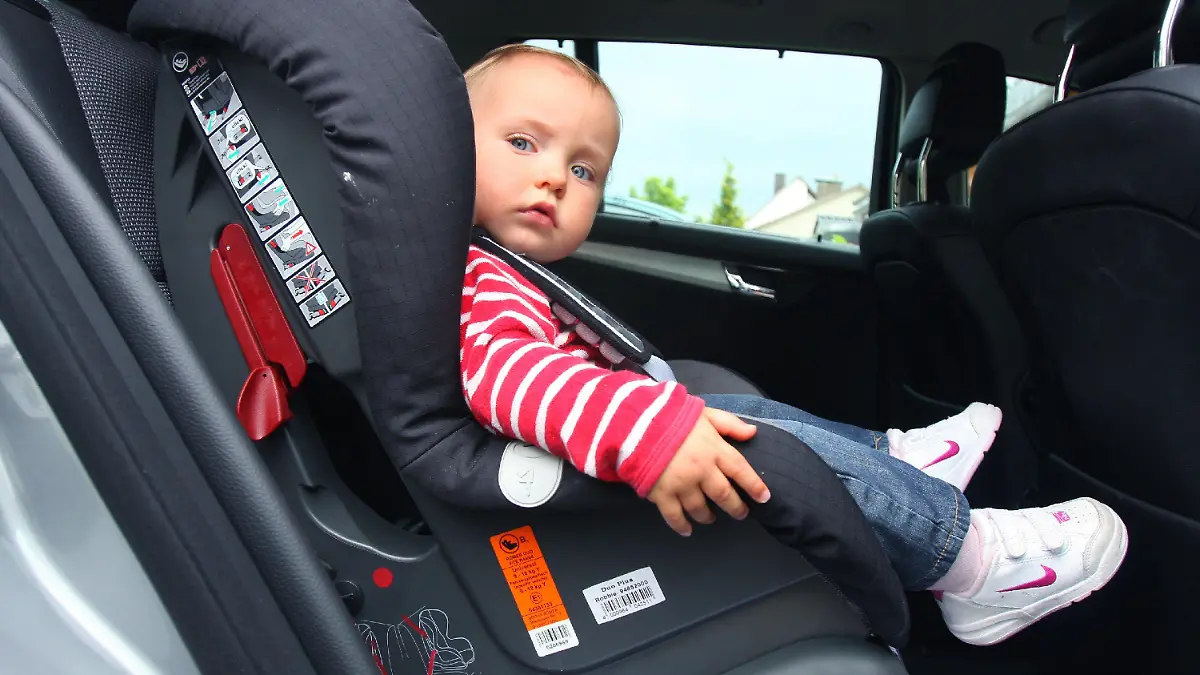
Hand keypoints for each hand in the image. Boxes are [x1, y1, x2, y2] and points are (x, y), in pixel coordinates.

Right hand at [647, 408, 771, 535]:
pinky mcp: (662, 494)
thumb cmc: (671, 416)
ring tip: (712, 518)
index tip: (764, 498)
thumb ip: (729, 423)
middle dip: (736, 507)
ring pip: (701, 508)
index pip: (741, 471)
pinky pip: (675, 516)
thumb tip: (753, 432)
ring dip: (708, 516)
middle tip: (741, 514)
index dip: (755, 486)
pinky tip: (687, 530)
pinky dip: (682, 526)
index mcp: (714, 449)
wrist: (635, 424)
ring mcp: (682, 485)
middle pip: (724, 495)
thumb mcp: (704, 413)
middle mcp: (702, 470)